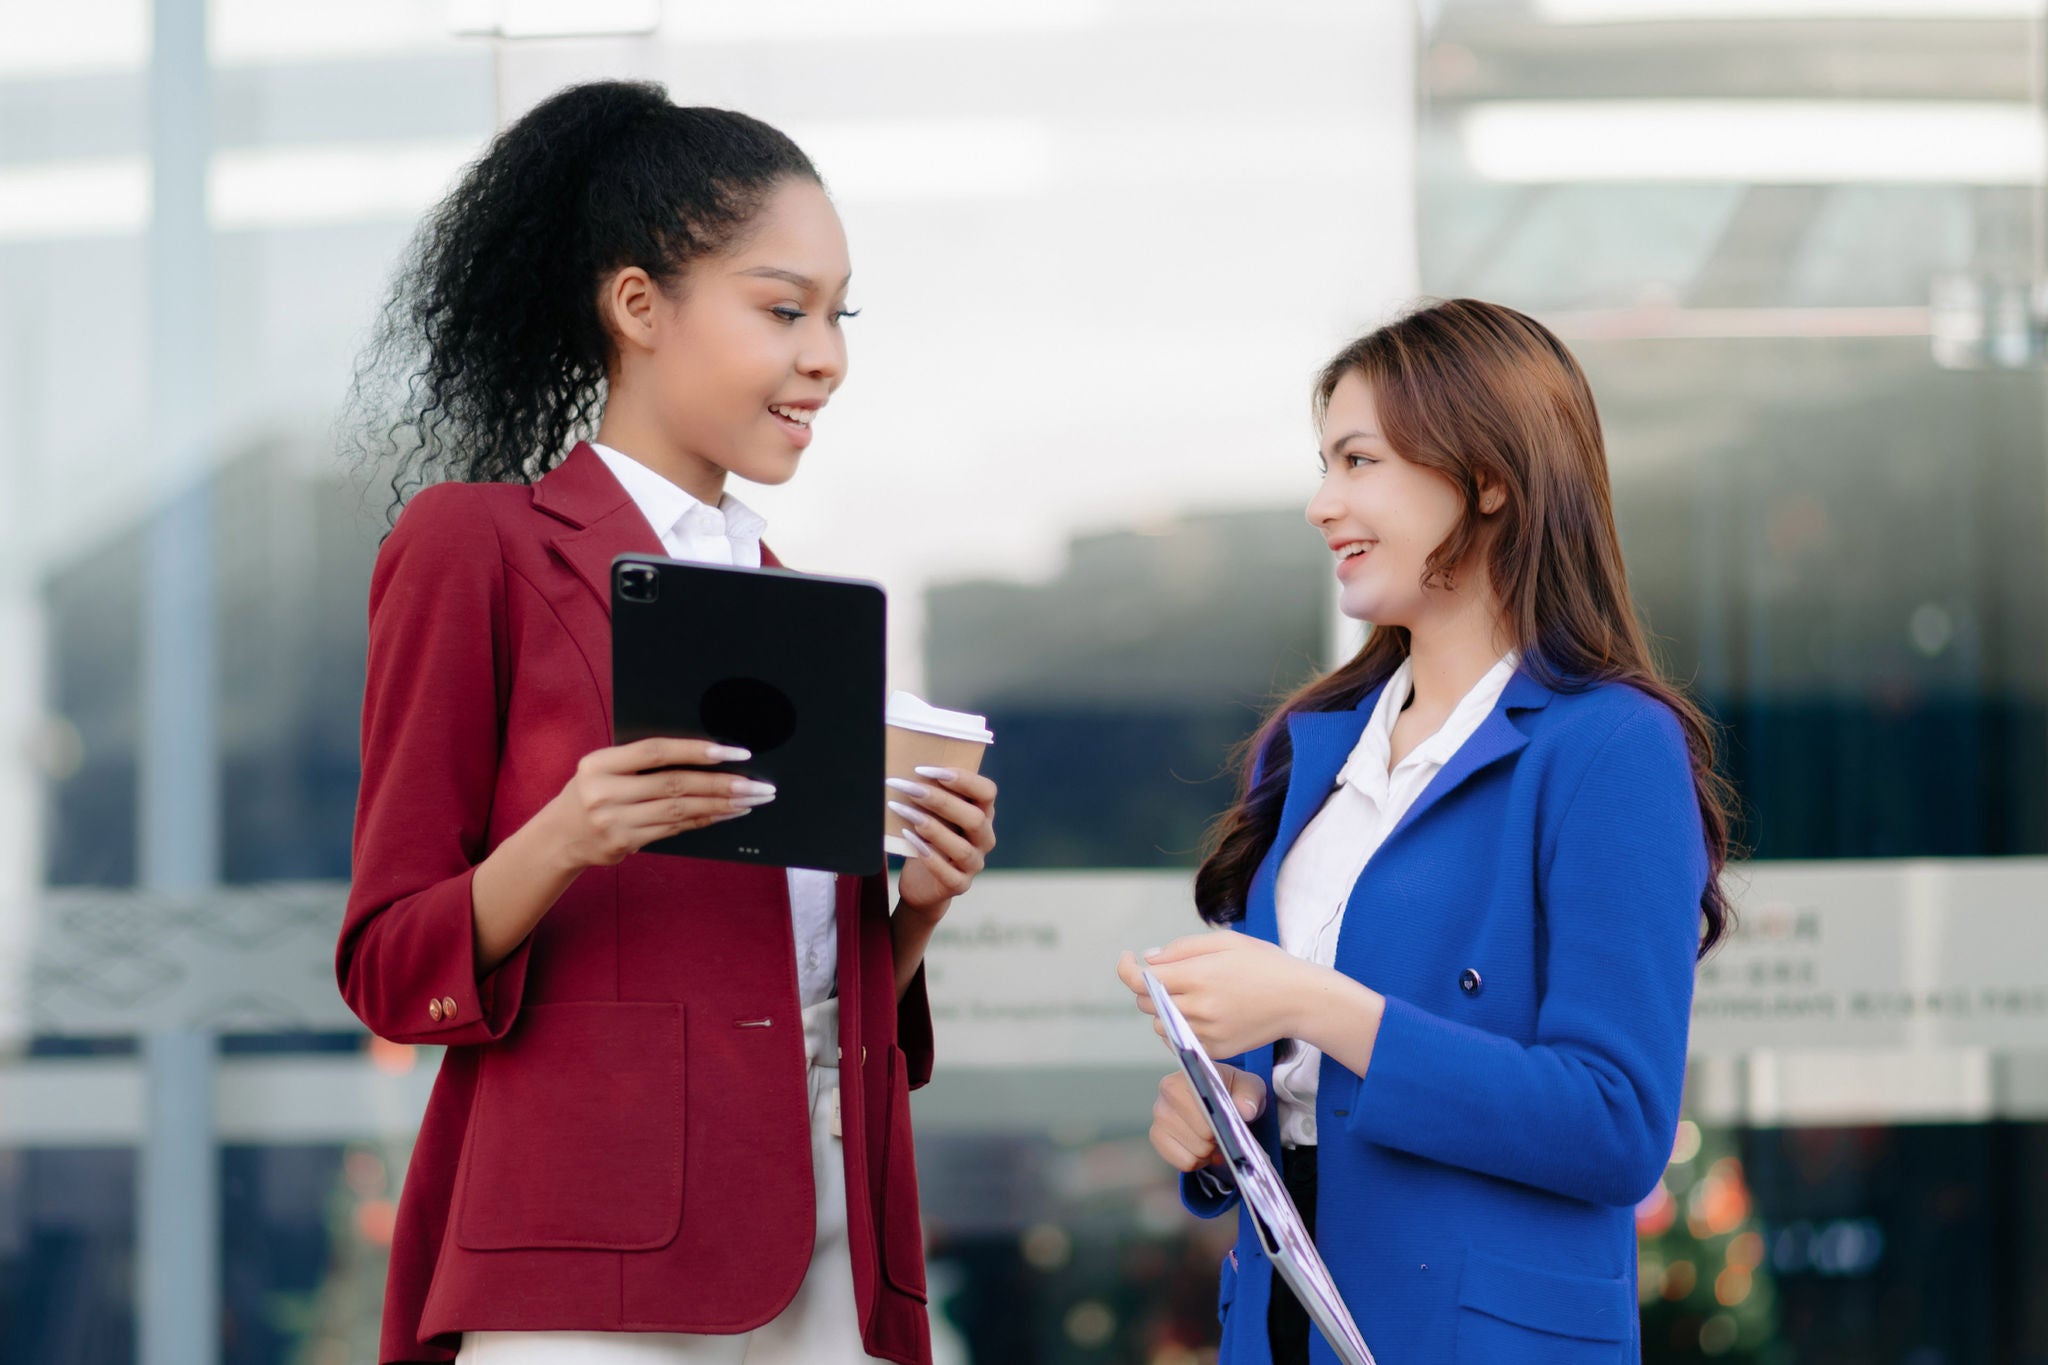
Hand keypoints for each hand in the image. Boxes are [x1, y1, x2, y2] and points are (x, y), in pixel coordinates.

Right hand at [547, 737, 774, 869]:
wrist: (559, 837)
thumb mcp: (604, 769)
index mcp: (600, 763)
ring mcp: (613, 821)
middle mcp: (605, 791)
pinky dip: (704, 820)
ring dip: (720, 805)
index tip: (734, 751)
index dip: (696, 750)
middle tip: (758, 785)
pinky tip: (727, 814)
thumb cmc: (593, 793)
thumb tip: (703, 755)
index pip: (656, 751)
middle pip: (675, 784)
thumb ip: (641, 762)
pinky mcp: (624, 843)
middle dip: (722, 784)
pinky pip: (673, 829)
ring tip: (751, 800)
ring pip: (679, 810)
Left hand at [888, 767, 997, 917]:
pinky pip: (948, 874)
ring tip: (905, 813)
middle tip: (909, 788)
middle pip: (974, 819)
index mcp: (983, 814)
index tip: (927, 769)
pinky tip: (910, 840)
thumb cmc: (928, 839)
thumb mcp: (934, 814)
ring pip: (962, 848)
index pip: (987, 792)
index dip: (962, 778)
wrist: (923, 883)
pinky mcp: (959, 885)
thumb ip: (933, 794)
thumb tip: (904, 767)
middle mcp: (984, 838)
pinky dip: (930, 857)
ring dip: (932, 828)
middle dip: (941, 801)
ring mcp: (974, 864)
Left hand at [1116, 933, 1313, 1059]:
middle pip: (1146, 1003)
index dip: (1126, 968)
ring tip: (1193, 995)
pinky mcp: (1214, 1050)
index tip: (1129, 959)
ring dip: (1165, 1009)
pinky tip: (1204, 1013)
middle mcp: (1198, 1008)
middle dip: (1150, 987)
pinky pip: (1179, 1041)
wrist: (1300, 1000)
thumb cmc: (1264, 964)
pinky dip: (1181, 1027)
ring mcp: (1205, 1033)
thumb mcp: (1225, 942)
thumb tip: (1149, 959)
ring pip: (1159, 1024)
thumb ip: (1181, 949)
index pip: (1141, 980)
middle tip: (1173, 975)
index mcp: (1197, 976)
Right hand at [1148, 1066, 1266, 1172]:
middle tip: (1223, 1132)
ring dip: (1208, 1151)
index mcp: (1185, 1077)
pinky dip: (1197, 1160)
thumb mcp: (1249, 1086)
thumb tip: (1245, 1110)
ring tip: (1214, 1138)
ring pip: (1192, 1153)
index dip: (1220, 1124)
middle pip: (1200, 1137)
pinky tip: (1202, 1146)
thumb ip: (1249, 1096)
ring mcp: (1159, 1117)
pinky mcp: (1157, 1137)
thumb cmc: (1231, 1090)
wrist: (1218, 1097)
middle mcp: (1165, 1094)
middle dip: (1217, 1140)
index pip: (1203, 1112)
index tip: (1228, 1123)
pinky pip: (1184, 1162)